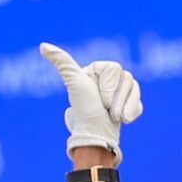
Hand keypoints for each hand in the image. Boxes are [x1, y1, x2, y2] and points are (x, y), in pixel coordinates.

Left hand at [39, 42, 142, 163]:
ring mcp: (121, 91)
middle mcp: (110, 78)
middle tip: (105, 108)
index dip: (108, 87)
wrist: (95, 134)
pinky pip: (138, 102)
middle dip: (116, 99)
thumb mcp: (73, 81)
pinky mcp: (129, 104)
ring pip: (134, 89)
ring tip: (112, 116)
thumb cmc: (84, 108)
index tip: (98, 98)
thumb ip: (62, 61)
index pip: (115, 69)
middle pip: (127, 78)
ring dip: (123, 107)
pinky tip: (122, 119)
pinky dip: (131, 112)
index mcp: (98, 69)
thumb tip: (43, 46)